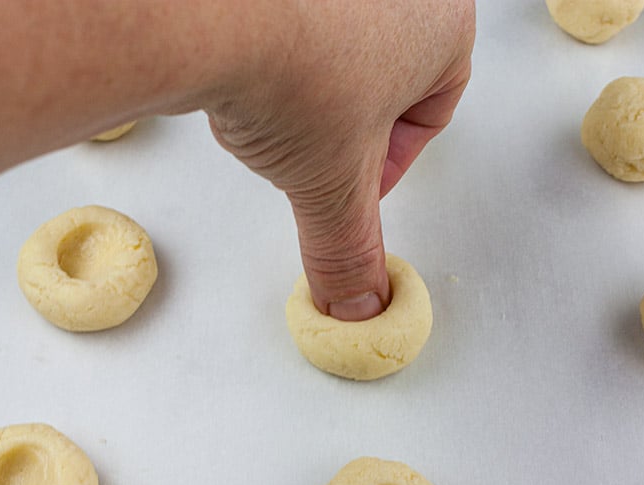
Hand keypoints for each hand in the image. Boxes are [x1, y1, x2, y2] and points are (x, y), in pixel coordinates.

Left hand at [206, 1, 474, 319]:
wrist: (200, 8)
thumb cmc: (289, 63)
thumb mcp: (333, 184)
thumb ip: (349, 248)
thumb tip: (357, 296)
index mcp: (444, 22)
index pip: (431, 114)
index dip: (389, 164)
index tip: (356, 186)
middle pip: (381, 79)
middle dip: (345, 127)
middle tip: (312, 154)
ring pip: (330, 47)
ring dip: (302, 91)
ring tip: (270, 111)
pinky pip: (284, 22)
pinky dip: (266, 55)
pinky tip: (242, 76)